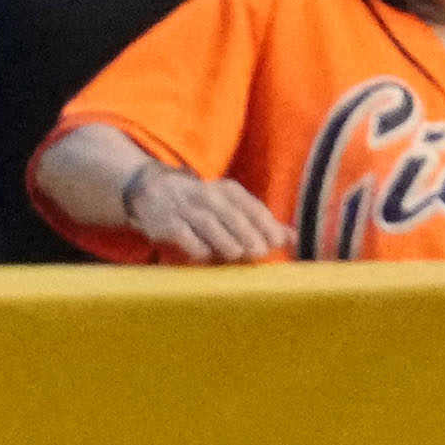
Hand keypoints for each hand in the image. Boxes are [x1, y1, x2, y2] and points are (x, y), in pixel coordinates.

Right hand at [113, 162, 287, 266]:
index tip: (276, 242)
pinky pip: (185, 237)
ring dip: (225, 242)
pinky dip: (197, 247)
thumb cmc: (200, 203)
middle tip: (259, 253)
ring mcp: (185, 209)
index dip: (265, 224)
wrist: (150, 189)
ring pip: (210, 225)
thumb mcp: (229, 204)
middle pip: (233, 216)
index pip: (251, 206)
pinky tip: (205, 255)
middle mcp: (207, 195)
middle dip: (248, 234)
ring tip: (236, 255)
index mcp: (227, 190)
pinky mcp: (166, 223)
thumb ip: (259, 221)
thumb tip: (293, 238)